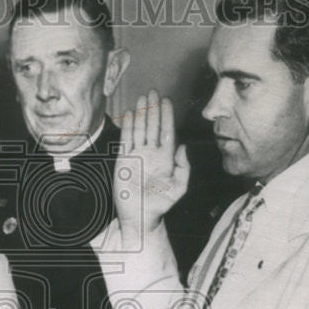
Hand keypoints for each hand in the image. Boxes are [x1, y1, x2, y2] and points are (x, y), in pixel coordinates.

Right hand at [113, 89, 189, 244]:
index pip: (166, 131)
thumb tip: (184, 146)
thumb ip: (184, 168)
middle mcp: (151, 153)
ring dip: (140, 113)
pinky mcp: (123, 160)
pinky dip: (127, 126)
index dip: (166, 115)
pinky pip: (125, 139)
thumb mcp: (179, 188)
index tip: (166, 100)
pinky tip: (128, 114)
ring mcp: (137, 155)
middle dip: (153, 108)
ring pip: (139, 129)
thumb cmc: (161, 205)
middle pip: (152, 125)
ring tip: (142, 97)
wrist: (140, 217)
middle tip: (153, 91)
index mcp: (165, 157)